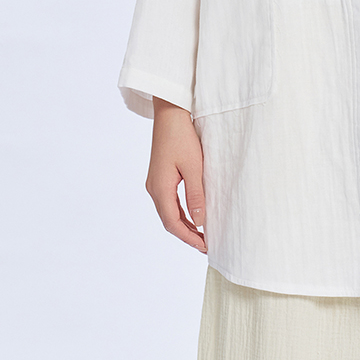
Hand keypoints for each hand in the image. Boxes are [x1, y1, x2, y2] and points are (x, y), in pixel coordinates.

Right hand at [145, 97, 206, 252]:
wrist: (170, 113)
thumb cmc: (182, 136)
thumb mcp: (194, 167)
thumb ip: (196, 196)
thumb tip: (200, 223)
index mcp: (160, 188)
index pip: (173, 223)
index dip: (189, 237)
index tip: (206, 246)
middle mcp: (153, 188)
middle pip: (169, 221)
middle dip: (187, 234)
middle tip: (206, 245)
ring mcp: (155, 182)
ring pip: (168, 212)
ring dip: (184, 225)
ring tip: (202, 234)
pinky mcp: (159, 176)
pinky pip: (168, 202)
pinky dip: (180, 213)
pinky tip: (193, 215)